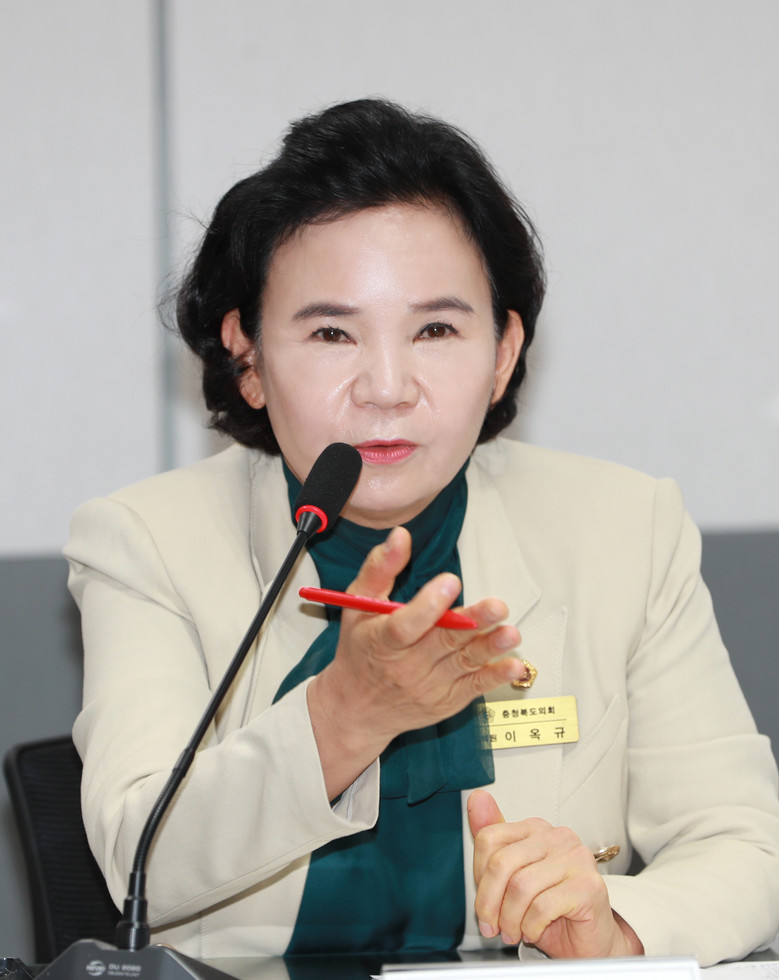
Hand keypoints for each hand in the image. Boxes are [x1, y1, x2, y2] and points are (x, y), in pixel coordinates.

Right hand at [307, 527, 527, 797]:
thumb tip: (401, 536)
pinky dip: (494, 677)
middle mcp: (405, 667)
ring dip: (489, 648)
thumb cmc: (360, 649)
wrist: (357, 709)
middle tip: (498, 606)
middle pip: (442, 642)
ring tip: (511, 634)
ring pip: (463, 663)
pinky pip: (473, 687)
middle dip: (473, 623)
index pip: (405, 625)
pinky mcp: (445, 701)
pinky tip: (513, 666)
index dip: (429, 605)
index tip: (451, 581)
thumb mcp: (358, 605)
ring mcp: (427, 687)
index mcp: (381, 640)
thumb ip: (380, 568)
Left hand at [467, 789, 642, 957]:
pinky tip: (534, 931)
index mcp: (536, 829)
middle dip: (489, 902)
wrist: (589, 939)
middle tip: (492, 926)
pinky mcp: (589, 885)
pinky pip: (542, 906)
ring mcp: (576, 858)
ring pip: (521, 887)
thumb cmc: (551, 909)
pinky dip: (531, 926)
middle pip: (502, 862)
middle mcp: (558, 837)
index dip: (479, 876)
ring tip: (514, 932)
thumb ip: (492, 841)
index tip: (484, 903)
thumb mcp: (513, 878)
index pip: (489, 838)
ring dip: (510, 920)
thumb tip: (477, 797)